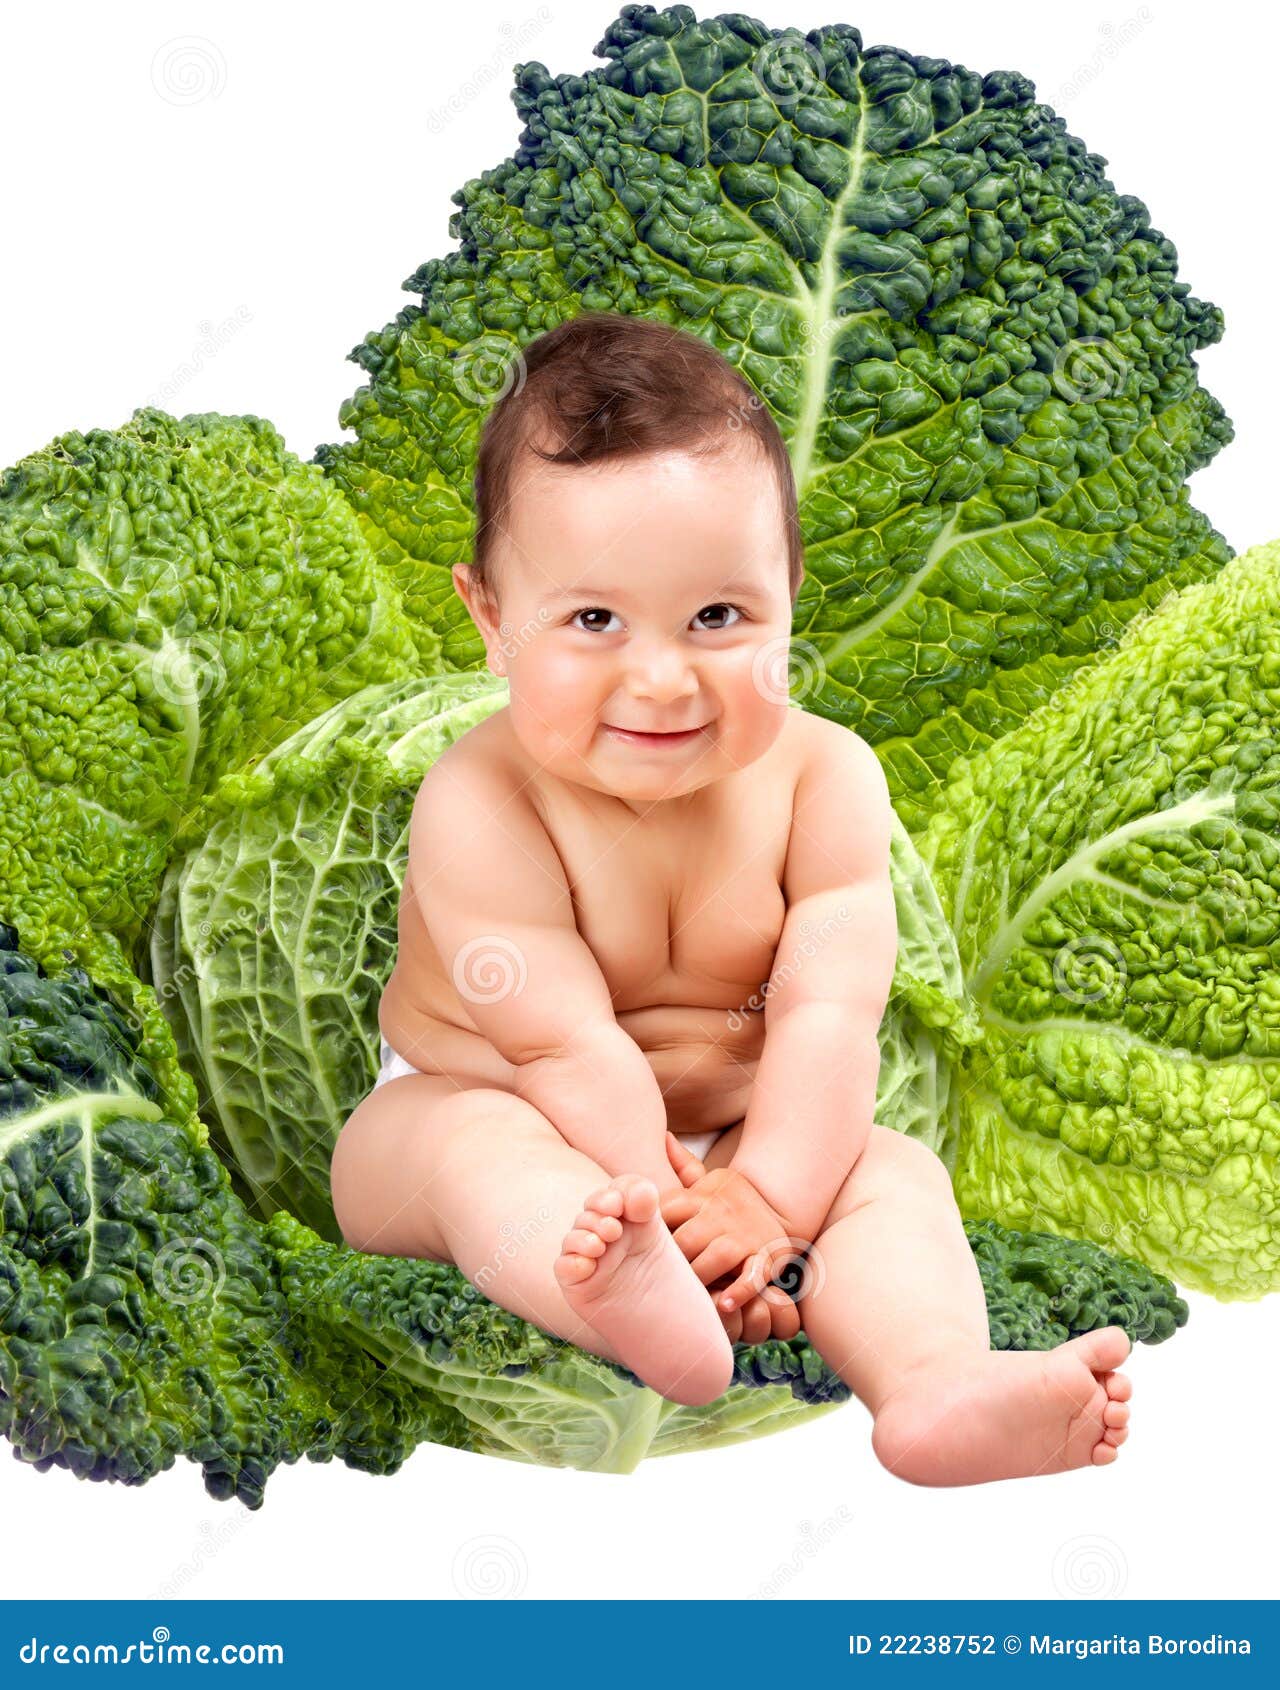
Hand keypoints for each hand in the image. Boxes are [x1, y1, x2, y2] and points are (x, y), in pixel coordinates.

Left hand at [662, 1134, 802, 1341]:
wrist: (780, 1207)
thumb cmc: (729, 1202)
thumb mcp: (708, 1181)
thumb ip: (683, 1166)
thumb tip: (664, 1137)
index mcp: (701, 1197)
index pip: (666, 1211)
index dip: (648, 1232)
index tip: (634, 1248)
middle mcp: (720, 1215)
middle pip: (685, 1241)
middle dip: (670, 1263)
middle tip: (656, 1282)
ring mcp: (744, 1236)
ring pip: (715, 1259)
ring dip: (700, 1279)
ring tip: (688, 1298)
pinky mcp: (766, 1258)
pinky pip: (752, 1277)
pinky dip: (739, 1292)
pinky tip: (724, 1305)